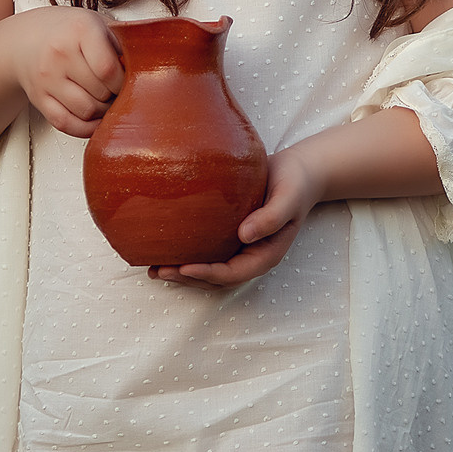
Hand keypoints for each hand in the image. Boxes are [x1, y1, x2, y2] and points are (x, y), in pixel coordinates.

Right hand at [4, 7, 123, 137]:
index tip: (129, 80)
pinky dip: (85, 128)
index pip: (108, 69)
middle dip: (115, 96)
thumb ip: (123, 40)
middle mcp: (59, 54)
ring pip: (85, 111)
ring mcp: (46, 78)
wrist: (26, 39)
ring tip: (106, 100)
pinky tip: (94, 117)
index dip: (124, 81)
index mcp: (79, 30)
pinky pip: (65, 124)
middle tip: (119, 91)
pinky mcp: (38, 98)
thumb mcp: (98, 23)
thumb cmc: (69, 31)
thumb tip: (153, 63)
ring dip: (102, 112)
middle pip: (99, 92)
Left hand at [149, 148, 326, 290]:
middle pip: (216, 279)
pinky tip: (165, 250)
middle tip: (159, 270)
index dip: (208, 274)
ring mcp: (240, 249)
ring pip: (209, 270)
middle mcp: (251, 256)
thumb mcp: (289, 197)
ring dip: (182, 273)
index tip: (185, 268)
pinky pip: (207, 252)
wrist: (298, 172)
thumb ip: (272, 217)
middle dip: (187, 278)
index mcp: (266, 254)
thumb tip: (244, 236)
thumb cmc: (295, 183)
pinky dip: (186, 256)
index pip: (234, 273)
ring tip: (154, 268)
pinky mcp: (230, 237)